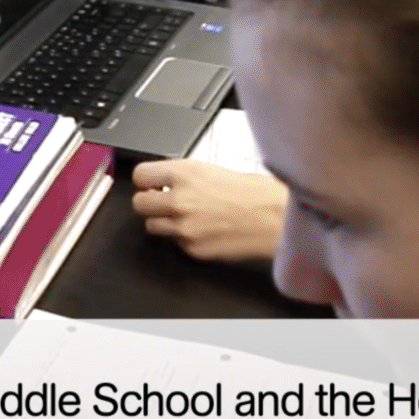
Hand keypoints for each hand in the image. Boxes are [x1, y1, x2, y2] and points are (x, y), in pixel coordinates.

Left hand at [131, 159, 285, 260]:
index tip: (151, 183)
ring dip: (164, 222)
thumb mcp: (216, 169)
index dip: (146, 180)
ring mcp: (184, 227)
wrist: (279, 220)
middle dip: (149, 202)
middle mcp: (179, 200)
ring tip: (186, 217)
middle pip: (139, 204)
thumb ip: (187, 176)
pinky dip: (185, 238)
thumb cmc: (258, 193)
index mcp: (185, 173)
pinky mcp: (193, 249)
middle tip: (161, 201)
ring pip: (153, 227)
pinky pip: (177, 243)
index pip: (140, 175)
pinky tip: (204, 230)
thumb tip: (169, 180)